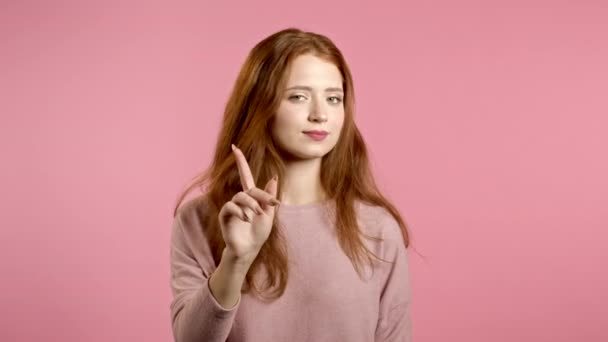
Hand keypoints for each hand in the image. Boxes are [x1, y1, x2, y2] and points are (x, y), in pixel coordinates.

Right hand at [218, 144, 279, 264]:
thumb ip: (270, 196)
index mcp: (251, 197)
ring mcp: (231, 207)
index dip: (240, 162)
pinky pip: (230, 206)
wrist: (249, 249)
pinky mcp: (225, 215)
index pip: (245, 175)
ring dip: (252, 206)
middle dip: (262, 197)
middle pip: (250, 189)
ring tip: (256, 216)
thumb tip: (274, 177)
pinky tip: (246, 220)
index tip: (234, 147)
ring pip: (241, 197)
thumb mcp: (269, 214)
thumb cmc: (258, 234)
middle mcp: (240, 199)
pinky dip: (240, 212)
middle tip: (272, 207)